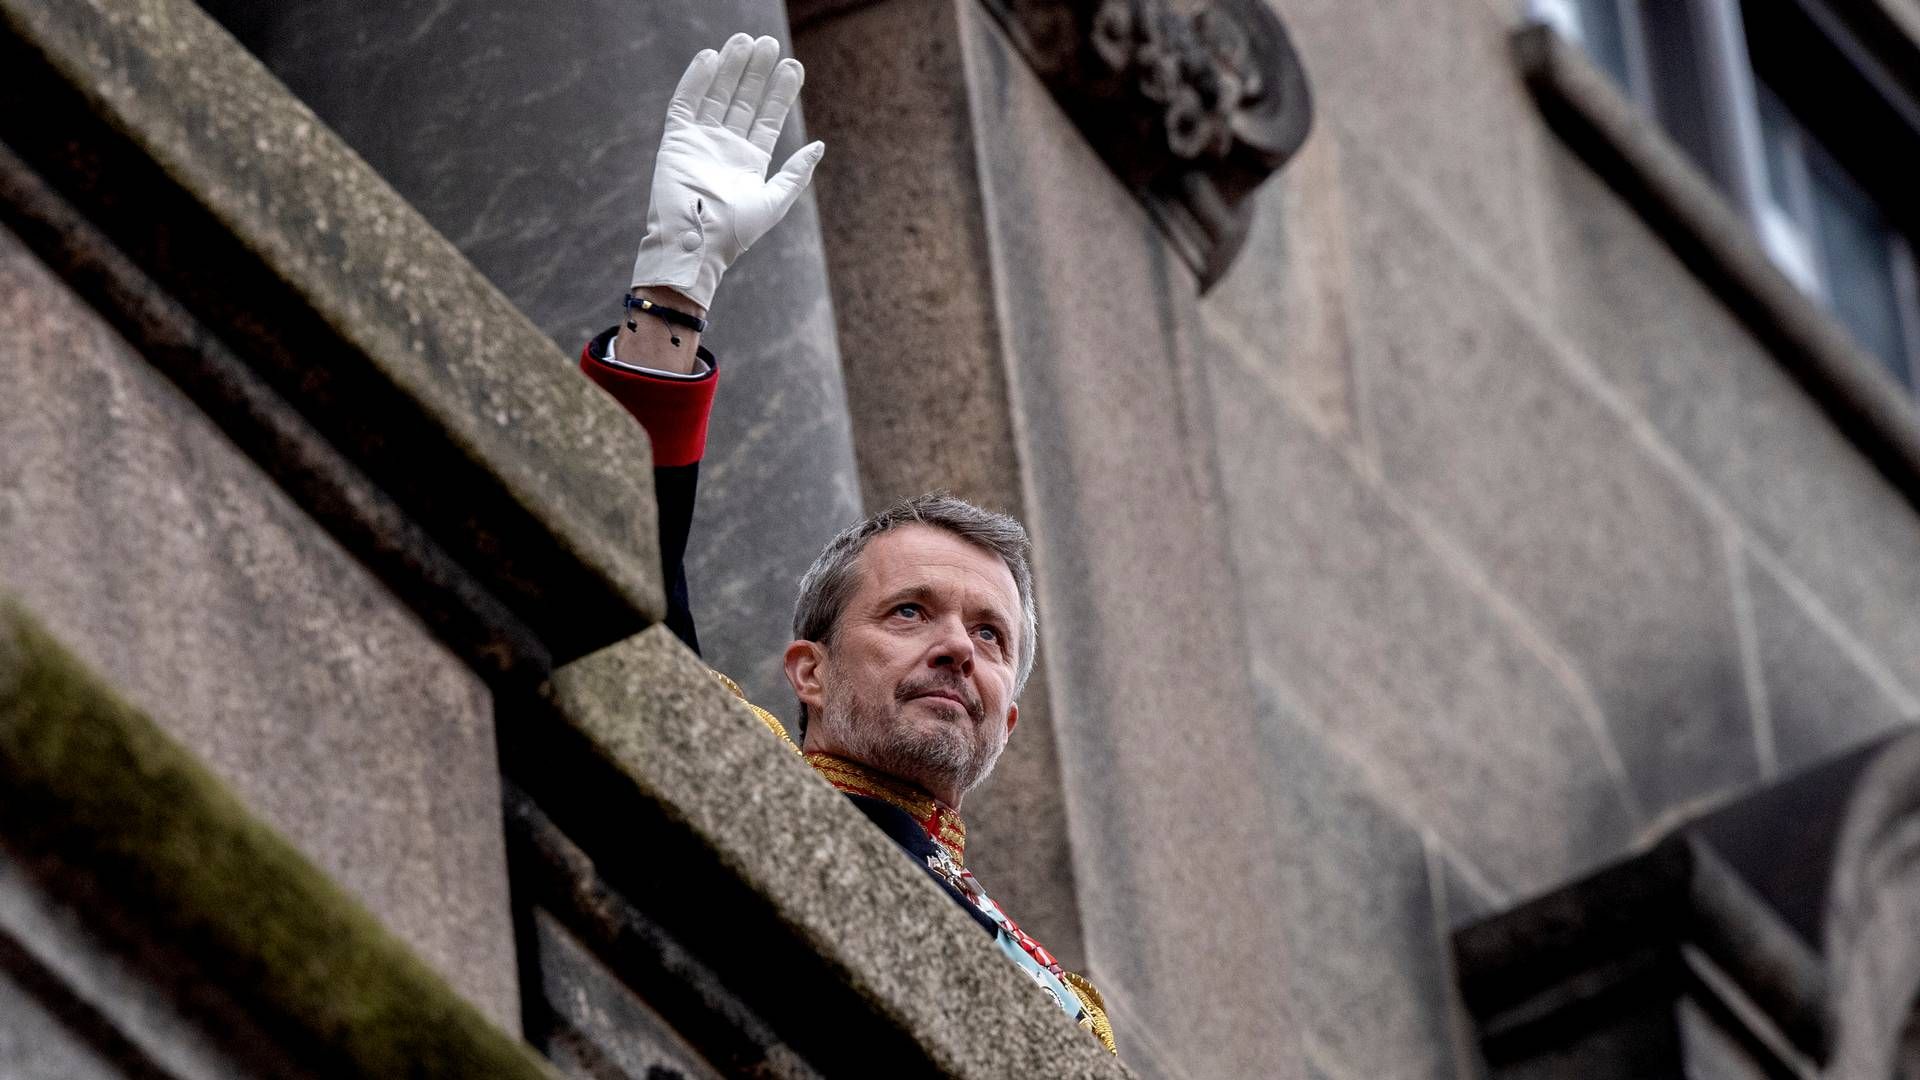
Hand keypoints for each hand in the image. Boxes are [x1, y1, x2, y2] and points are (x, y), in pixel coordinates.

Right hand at [630, 34, 824, 310]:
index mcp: (749, 162)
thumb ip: (796, 173)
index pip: (767, 118)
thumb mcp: (774, 201)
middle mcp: (725, 147)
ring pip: (717, 95)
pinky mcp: (676, 140)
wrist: (696, 245)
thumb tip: (819, 146)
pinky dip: (696, 80)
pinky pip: (686, 103)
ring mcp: (700, 141)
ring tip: (746, 41)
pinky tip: (711, 57)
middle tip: (770, 44)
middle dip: (757, 73)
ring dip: (731, 68)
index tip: (794, 66)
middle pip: (743, 100)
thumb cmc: (735, 232)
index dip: (780, 93)